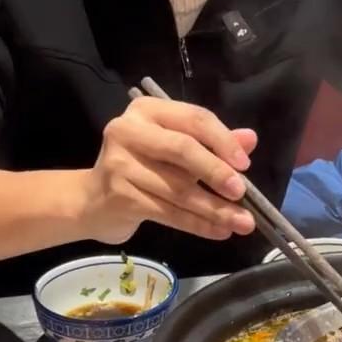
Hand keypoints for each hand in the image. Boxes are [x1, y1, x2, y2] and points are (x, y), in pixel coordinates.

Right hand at [78, 96, 257, 243]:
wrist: (91, 201)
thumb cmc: (140, 168)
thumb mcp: (175, 149)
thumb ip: (212, 142)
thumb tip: (250, 139)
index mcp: (147, 110)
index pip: (193, 118)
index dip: (223, 140)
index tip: (245, 164)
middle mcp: (129, 130)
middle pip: (183, 149)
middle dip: (217, 172)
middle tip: (242, 193)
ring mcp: (120, 163)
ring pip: (178, 188)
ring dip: (214, 208)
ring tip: (242, 222)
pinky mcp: (119, 196)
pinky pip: (168, 212)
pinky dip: (198, 224)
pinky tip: (219, 231)